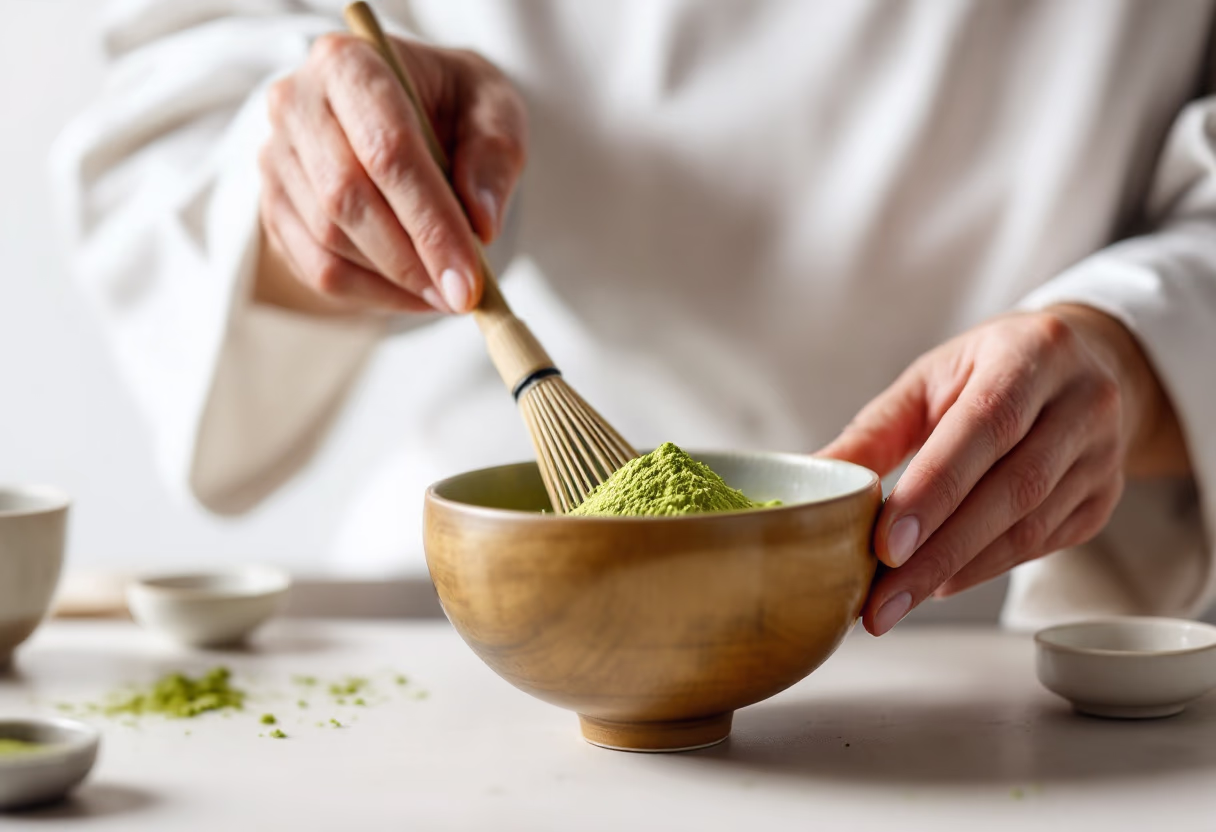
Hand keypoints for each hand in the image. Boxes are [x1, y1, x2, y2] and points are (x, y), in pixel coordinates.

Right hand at [256, 33, 525, 314]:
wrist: (410, 108)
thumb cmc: (454, 105)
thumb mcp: (494, 109)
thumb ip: (494, 157)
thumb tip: (480, 224)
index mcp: (350, 63)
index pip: (386, 148)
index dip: (429, 221)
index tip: (468, 278)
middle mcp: (297, 103)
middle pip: (346, 197)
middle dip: (410, 259)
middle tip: (461, 297)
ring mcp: (277, 157)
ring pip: (328, 238)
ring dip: (393, 280)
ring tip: (446, 293)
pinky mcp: (275, 204)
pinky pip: (315, 266)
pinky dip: (370, 293)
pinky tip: (413, 295)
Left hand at [820, 305, 1187, 635]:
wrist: (1083, 363)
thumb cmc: (987, 370)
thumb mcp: (929, 380)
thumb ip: (875, 431)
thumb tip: (815, 473)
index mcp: (1031, 353)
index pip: (985, 427)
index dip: (935, 490)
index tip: (887, 545)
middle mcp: (1082, 401)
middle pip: (1012, 489)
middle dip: (939, 553)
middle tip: (882, 601)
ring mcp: (1103, 453)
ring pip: (1031, 526)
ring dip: (959, 570)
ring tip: (899, 598)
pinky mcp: (1104, 497)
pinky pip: (1044, 543)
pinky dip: (987, 568)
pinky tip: (942, 582)